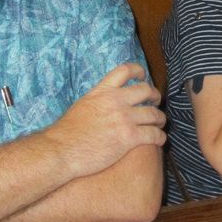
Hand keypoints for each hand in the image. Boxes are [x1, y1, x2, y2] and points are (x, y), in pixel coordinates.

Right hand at [44, 63, 165, 177]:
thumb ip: (99, 99)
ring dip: (160, 119)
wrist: (61, 150)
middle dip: (155, 96)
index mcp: (102, 91)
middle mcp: (116, 101)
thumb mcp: (83, 104)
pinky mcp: (129, 138)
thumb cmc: (67, 132)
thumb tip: (106, 101)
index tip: (143, 76)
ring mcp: (124, 119)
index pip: (125, 70)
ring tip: (160, 123)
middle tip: (156, 102)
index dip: (138, 71)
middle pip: (146, 90)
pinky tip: (160, 140)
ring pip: (154, 114)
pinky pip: (154, 134)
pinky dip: (160, 137)